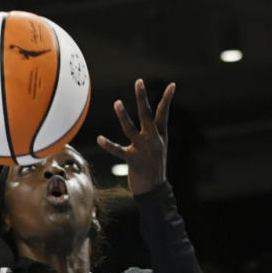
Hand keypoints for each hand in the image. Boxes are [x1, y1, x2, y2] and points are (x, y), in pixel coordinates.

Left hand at [97, 78, 173, 196]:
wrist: (155, 191)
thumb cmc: (155, 168)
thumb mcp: (160, 149)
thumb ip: (156, 133)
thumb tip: (155, 119)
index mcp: (160, 136)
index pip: (164, 114)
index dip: (168, 99)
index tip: (172, 84)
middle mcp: (152, 140)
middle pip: (147, 115)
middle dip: (142, 98)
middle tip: (139, 81)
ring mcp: (143, 150)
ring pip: (131, 129)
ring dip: (123, 116)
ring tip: (117, 102)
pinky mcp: (133, 161)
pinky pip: (118, 151)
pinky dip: (108, 145)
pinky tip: (99, 139)